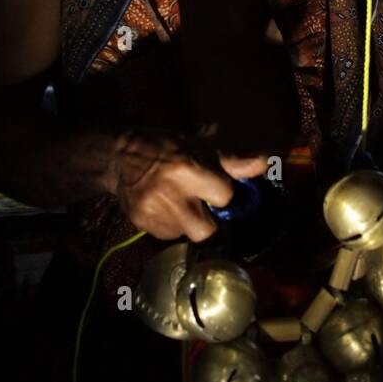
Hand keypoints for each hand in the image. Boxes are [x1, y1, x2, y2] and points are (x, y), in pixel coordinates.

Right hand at [105, 134, 267, 241]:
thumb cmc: (166, 147)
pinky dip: (170, 224)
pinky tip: (163, 207)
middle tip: (200, 205)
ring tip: (178, 202)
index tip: (214, 186)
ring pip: (186, 234)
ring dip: (188, 222)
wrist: (118, 155)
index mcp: (188, 169)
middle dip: (208, 221)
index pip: (224, 196)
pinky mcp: (139, 223)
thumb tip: (264, 163)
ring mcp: (153, 212)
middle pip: (207, 232)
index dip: (222, 192)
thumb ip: (232, 160)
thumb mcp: (198, 147)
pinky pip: (167, 235)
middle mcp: (170, 195)